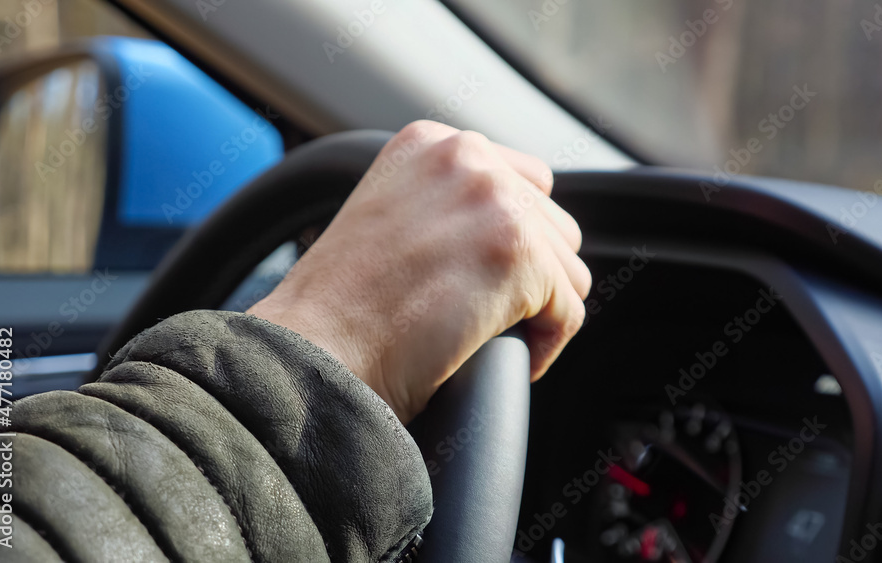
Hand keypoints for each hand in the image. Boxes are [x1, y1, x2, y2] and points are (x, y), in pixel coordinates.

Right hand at [248, 121, 590, 422]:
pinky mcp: (519, 254)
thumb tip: (504, 230)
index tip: (482, 281)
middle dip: (531, 278)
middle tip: (484, 316)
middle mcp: (467, 156)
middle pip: (553, 225)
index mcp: (431, 143)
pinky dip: (546, 346)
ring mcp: (496, 201)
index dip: (512, 242)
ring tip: (489, 336)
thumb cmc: (337, 308)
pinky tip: (501, 357)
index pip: (522, 182)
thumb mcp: (387, 219)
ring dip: (540, 311)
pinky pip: (569, 312)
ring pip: (568, 270)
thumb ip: (444, 205)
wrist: (312, 351)